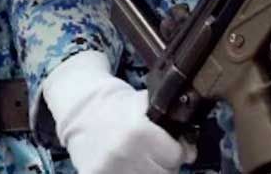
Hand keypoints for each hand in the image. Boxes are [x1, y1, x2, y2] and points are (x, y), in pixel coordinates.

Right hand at [43, 51, 191, 173]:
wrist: (80, 110)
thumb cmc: (116, 106)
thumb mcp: (145, 103)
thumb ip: (172, 124)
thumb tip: (190, 152)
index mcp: (139, 132)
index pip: (175, 156)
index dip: (175, 150)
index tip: (170, 147)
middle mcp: (124, 154)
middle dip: (163, 165)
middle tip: (153, 154)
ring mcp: (108, 170)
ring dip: (148, 172)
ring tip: (140, 160)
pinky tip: (126, 167)